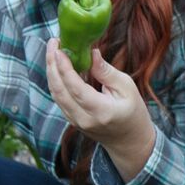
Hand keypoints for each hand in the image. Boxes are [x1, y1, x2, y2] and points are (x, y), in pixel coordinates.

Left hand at [46, 38, 155, 181]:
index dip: (65, 68)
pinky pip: (58, 97)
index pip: (76, 88)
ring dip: (51, 70)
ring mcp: (75, 122)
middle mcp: (84, 119)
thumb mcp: (127, 87)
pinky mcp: (71, 119)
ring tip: (53, 49)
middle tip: (53, 42)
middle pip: (60, 90)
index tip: (60, 49)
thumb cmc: (133, 112)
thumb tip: (91, 53)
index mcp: (101, 111)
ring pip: (56, 94)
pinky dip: (55, 79)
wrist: (130, 142)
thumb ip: (107, 71)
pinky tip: (57, 64)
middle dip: (53, 64)